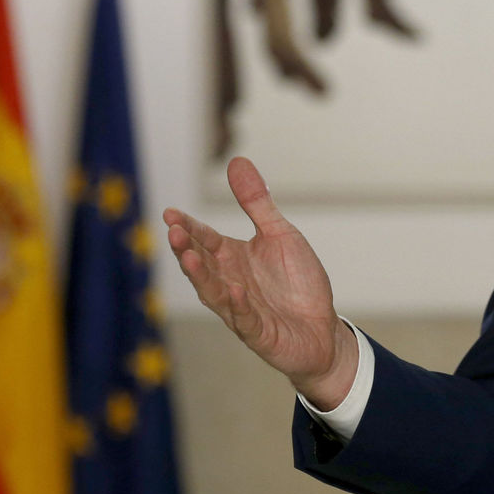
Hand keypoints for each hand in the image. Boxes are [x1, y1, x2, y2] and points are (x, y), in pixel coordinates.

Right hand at [163, 156, 358, 409]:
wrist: (322, 329)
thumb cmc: (298, 283)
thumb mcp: (281, 235)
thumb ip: (257, 202)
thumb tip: (236, 160)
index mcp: (233, 259)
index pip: (205, 240)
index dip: (188, 228)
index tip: (171, 214)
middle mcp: (230, 283)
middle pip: (203, 264)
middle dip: (187, 248)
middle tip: (173, 231)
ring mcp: (242, 310)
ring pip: (214, 292)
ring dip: (202, 275)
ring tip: (190, 256)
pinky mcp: (260, 333)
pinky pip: (245, 319)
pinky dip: (238, 305)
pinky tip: (234, 290)